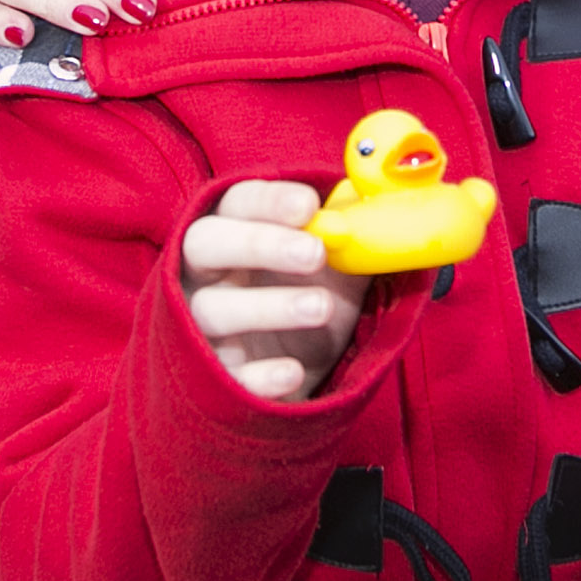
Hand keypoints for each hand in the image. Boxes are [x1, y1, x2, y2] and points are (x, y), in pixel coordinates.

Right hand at [182, 181, 367, 402]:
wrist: (303, 368)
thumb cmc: (310, 296)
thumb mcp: (333, 264)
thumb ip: (348, 236)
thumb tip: (378, 210)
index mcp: (234, 232)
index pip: (237, 202)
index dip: (269, 201)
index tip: (309, 206)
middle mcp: (206, 274)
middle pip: (206, 243)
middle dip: (259, 243)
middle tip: (315, 253)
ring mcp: (202, 326)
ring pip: (212, 309)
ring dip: (267, 306)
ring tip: (321, 308)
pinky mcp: (216, 379)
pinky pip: (228, 377)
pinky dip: (259, 376)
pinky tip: (293, 372)